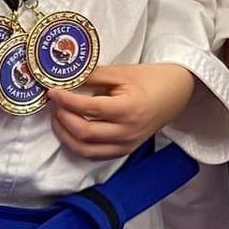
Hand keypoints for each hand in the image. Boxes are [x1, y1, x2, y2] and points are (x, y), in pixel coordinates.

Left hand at [46, 62, 197, 159]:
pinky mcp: (125, 151)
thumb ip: (93, 75)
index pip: (87, 109)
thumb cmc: (150, 79)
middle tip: (54, 104)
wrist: (175, 94)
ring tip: (58, 118)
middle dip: (62, 118)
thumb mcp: (122, 72)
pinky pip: (95, 155)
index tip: (52, 91)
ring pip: (85, 149)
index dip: (65, 100)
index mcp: (127, 109)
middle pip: (83, 132)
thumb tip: (65, 76)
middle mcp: (126, 132)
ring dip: (65, 135)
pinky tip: (71, 132)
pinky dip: (78, 145)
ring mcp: (126, 144)